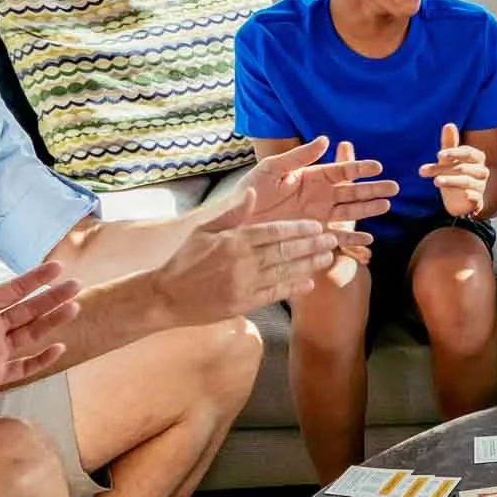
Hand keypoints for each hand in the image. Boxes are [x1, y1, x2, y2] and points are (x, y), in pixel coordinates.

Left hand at [0, 260, 80, 391]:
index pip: (12, 291)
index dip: (35, 278)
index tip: (58, 267)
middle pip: (27, 310)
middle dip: (52, 297)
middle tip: (76, 285)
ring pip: (30, 335)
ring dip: (53, 322)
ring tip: (74, 308)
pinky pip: (24, 368)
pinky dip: (42, 360)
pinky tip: (59, 348)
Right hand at [161, 209, 341, 321]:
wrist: (164, 297)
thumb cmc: (184, 260)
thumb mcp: (204, 231)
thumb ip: (232, 213)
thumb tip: (253, 192)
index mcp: (234, 240)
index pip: (275, 231)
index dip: (299, 229)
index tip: (317, 226)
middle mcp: (242, 261)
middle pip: (286, 251)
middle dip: (312, 245)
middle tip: (332, 239)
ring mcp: (243, 284)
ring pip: (284, 272)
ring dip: (309, 265)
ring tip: (327, 258)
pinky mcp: (242, 303)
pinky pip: (274, 293)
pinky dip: (293, 288)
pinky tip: (308, 283)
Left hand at [244, 136, 398, 231]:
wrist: (235, 221)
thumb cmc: (250, 190)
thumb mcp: (272, 169)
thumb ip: (299, 156)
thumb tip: (326, 140)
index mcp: (313, 177)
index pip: (342, 172)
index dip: (359, 169)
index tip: (377, 167)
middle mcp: (320, 196)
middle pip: (353, 192)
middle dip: (373, 190)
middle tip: (394, 188)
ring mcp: (319, 216)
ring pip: (350, 212)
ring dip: (368, 210)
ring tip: (386, 206)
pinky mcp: (314, 234)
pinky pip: (337, 237)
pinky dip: (353, 239)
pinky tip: (368, 238)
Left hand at [418, 123, 488, 218]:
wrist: (461, 199)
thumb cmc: (455, 173)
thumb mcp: (449, 159)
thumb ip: (450, 143)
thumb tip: (448, 125)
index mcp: (477, 158)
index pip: (468, 153)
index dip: (454, 153)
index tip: (439, 155)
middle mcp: (482, 171)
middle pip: (463, 168)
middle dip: (443, 168)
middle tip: (423, 171)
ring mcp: (480, 186)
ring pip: (467, 182)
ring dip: (451, 181)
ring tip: (435, 181)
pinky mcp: (477, 201)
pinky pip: (476, 198)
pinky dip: (471, 196)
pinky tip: (464, 194)